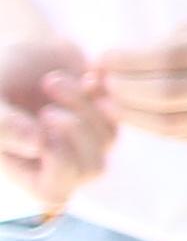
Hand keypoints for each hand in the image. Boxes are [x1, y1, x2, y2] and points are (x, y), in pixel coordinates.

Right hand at [0, 36, 116, 211]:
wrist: (16, 48)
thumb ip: (3, 126)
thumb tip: (36, 145)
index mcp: (26, 167)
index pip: (55, 193)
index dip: (59, 165)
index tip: (42, 133)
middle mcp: (60, 158)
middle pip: (92, 168)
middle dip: (74, 133)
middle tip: (46, 108)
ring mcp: (85, 135)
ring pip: (108, 139)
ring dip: (83, 106)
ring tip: (51, 80)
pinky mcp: (102, 110)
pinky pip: (121, 112)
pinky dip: (104, 93)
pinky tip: (85, 76)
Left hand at [98, 22, 186, 140]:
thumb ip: (169, 42)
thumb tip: (113, 62)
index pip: (170, 57)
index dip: (129, 60)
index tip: (102, 58)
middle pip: (168, 92)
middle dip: (123, 88)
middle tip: (99, 81)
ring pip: (173, 122)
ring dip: (131, 113)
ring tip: (107, 102)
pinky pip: (186, 136)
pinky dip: (153, 128)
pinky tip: (137, 116)